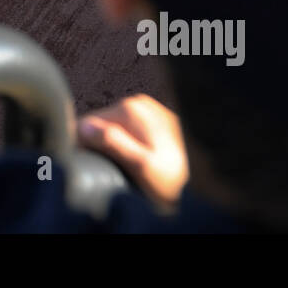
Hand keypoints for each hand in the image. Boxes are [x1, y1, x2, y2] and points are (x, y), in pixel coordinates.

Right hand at [79, 94, 187, 208]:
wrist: (205, 185)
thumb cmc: (174, 182)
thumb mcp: (142, 167)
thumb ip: (113, 144)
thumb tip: (84, 127)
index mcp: (130, 108)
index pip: (86, 124)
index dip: (83, 146)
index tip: (94, 166)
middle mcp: (138, 102)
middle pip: (100, 125)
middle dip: (101, 146)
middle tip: (120, 169)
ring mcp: (147, 109)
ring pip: (113, 128)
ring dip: (115, 147)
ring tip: (132, 166)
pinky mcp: (153, 119)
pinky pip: (128, 130)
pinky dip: (128, 144)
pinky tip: (141, 159)